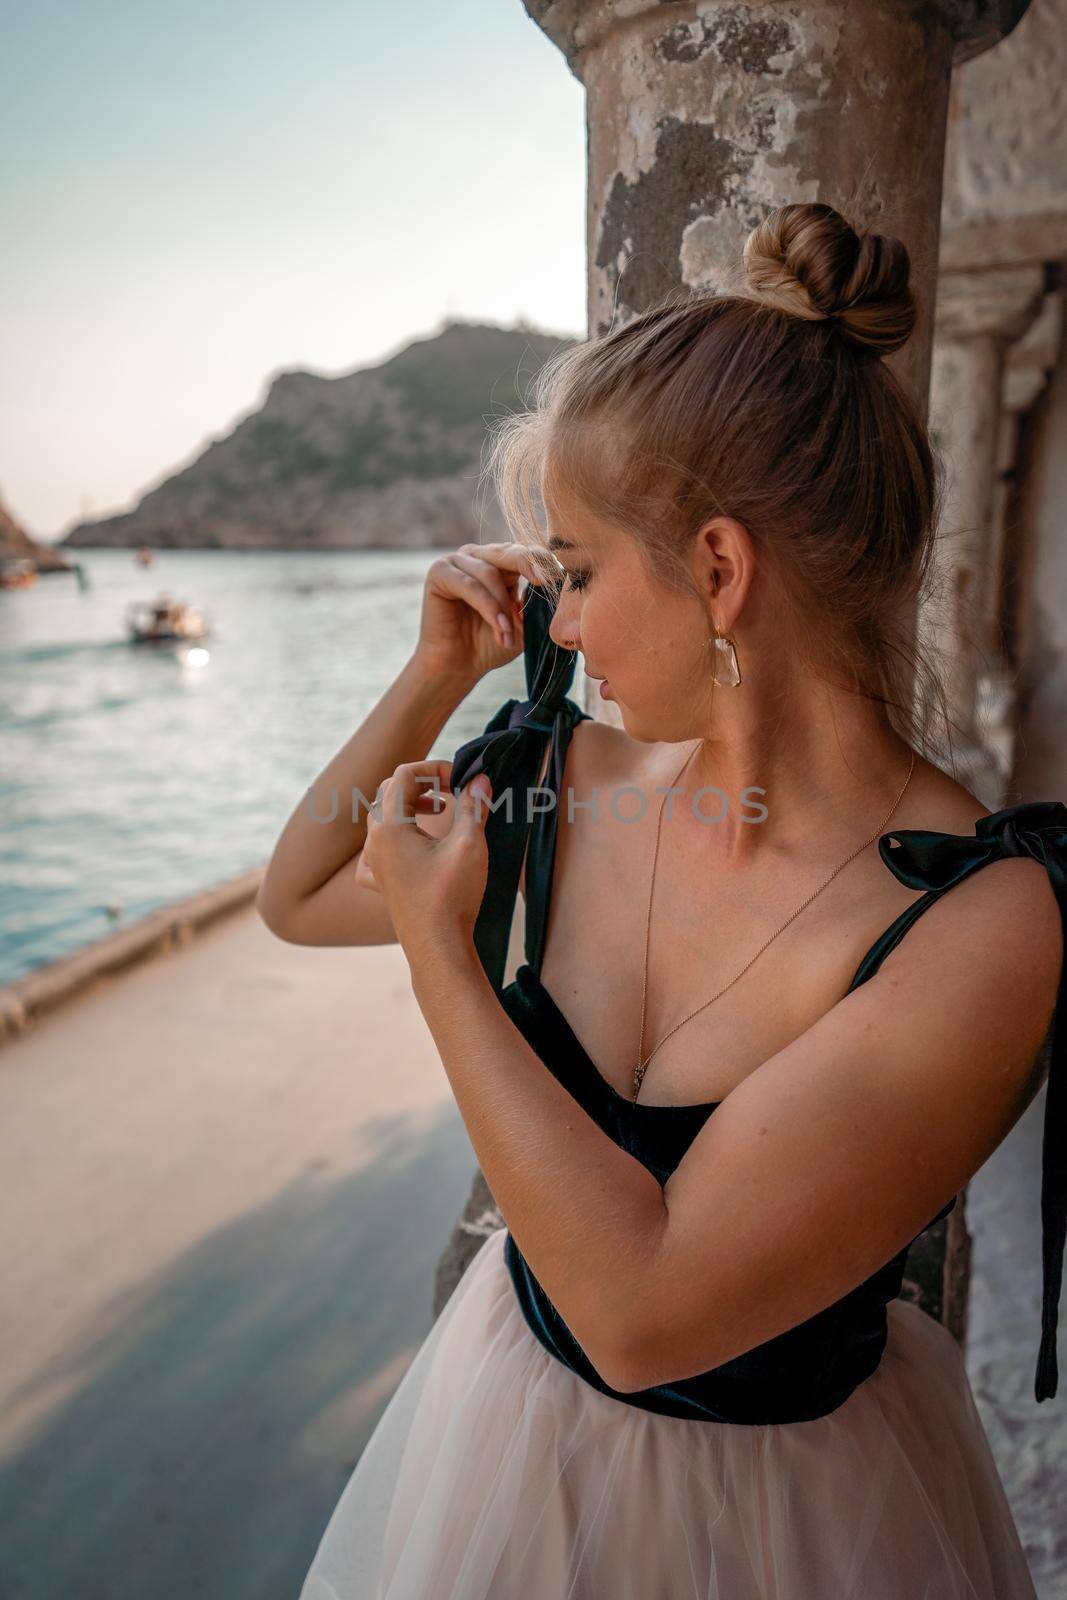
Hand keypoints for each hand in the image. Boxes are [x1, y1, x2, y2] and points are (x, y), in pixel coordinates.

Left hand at [355, 759, 494, 960]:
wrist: (438, 947)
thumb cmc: (451, 896)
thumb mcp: (469, 844)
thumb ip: (473, 806)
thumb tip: (481, 779)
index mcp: (390, 826)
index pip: (405, 774)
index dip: (434, 768)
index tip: (462, 780)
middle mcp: (375, 842)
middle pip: (390, 792)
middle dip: (423, 783)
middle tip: (453, 790)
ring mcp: (374, 864)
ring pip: (382, 819)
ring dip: (409, 807)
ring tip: (439, 811)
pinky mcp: (381, 885)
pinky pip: (375, 853)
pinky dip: (392, 840)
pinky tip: (409, 848)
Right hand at [412, 541, 556, 681]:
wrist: (460, 666)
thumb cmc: (491, 644)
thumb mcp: (523, 623)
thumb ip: (537, 603)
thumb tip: (557, 583)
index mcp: (502, 563)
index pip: (526, 551)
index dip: (543, 561)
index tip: (559, 576)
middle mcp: (479, 556)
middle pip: (509, 551)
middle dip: (529, 566)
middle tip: (545, 582)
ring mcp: (457, 561)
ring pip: (490, 572)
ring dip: (503, 606)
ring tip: (506, 633)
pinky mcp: (439, 573)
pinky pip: (470, 584)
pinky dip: (487, 606)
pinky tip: (499, 626)